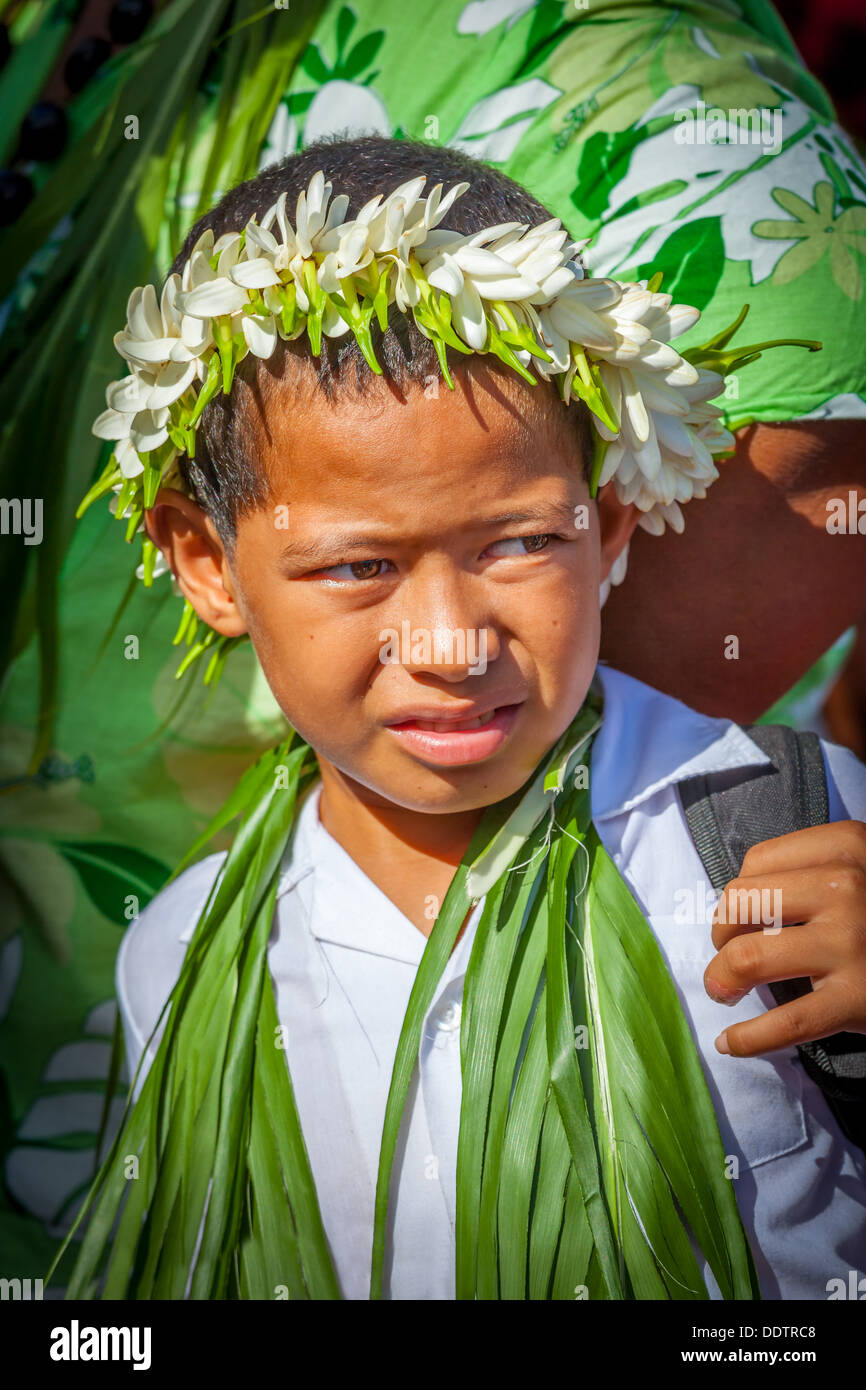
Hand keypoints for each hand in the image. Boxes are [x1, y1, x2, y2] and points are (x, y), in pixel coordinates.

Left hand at [704, 821, 865, 1055]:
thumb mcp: (863, 870)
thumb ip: (813, 872)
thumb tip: (738, 904)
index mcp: (848, 847)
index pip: (756, 862)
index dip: (739, 893)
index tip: (744, 917)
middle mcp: (847, 887)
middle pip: (739, 904)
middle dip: (720, 935)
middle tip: (729, 956)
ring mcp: (851, 943)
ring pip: (747, 958)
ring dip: (720, 980)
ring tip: (724, 992)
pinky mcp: (858, 999)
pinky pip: (786, 1022)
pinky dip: (747, 1038)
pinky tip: (731, 1042)